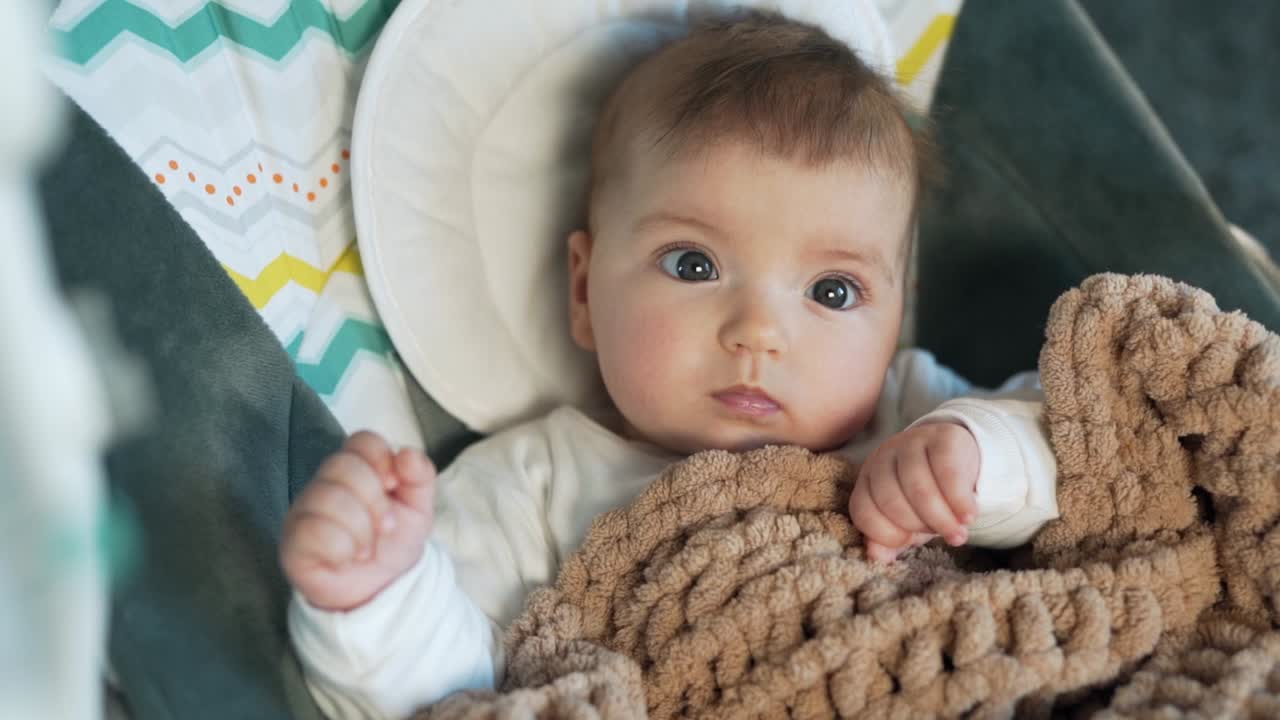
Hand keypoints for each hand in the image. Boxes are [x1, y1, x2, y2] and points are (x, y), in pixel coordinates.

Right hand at [281, 431, 436, 610]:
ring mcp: (304, 511)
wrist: (380, 590)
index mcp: (356, 469)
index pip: (362, 441)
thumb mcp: (418, 509)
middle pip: (343, 465)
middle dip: (375, 501)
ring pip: (328, 498)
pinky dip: (340, 549)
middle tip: (385, 528)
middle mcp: (325, 483)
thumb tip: (407, 453)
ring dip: (361, 530)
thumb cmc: (392, 543)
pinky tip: (345, 559)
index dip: (381, 459)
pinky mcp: (292, 542)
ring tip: (366, 550)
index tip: (394, 486)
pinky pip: (313, 531)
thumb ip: (420, 476)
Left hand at [849, 422, 978, 563]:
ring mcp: (911, 443)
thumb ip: (890, 538)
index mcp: (868, 479)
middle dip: (919, 526)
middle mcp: (883, 457)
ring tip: (958, 534)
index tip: (911, 541)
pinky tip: (969, 516)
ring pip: (919, 488)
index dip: (886, 534)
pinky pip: (947, 473)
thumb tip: (877, 557)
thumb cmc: (928, 494)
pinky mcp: (942, 437)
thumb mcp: (907, 519)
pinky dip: (959, 501)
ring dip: (941, 519)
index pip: (863, 511)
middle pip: (891, 501)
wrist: (960, 456)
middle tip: (942, 535)